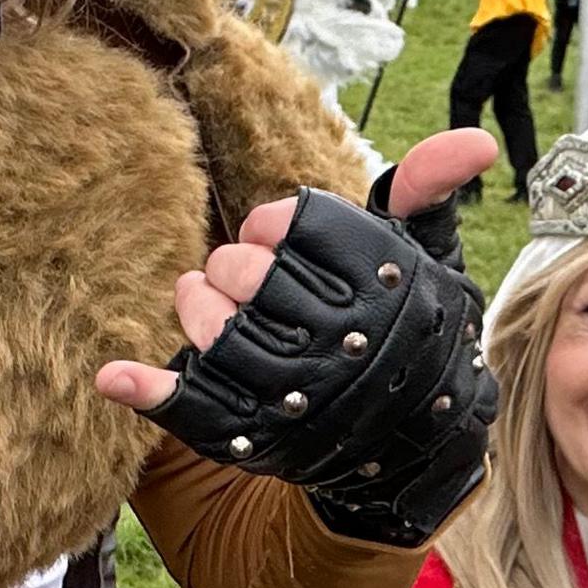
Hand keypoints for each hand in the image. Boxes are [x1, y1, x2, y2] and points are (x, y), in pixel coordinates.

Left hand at [97, 130, 494, 413]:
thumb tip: (473, 140)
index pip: (288, 226)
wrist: (420, 447)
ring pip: (215, 332)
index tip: (275, 238)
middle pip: (244, 274)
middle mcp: (341, 341)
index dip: (271, 226)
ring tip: (206, 304)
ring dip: (197, 310)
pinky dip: (151, 392)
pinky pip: (196, 410)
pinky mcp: (263, 442)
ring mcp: (298, 396)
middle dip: (233, 267)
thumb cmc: (414, 337)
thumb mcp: (428, 263)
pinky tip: (113, 375)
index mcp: (378, 287)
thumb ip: (425, 195)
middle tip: (243, 276)